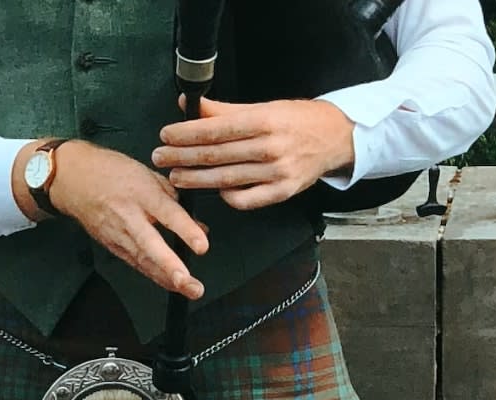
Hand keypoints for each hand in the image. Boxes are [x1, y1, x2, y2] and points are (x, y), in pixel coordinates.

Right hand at [37, 140, 208, 299]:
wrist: (72, 179)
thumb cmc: (110, 172)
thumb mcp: (147, 175)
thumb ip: (174, 200)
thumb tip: (198, 225)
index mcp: (141, 192)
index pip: (167, 214)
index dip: (186, 230)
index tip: (202, 246)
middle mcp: (129, 216)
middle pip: (151, 245)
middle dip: (170, 266)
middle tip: (188, 281)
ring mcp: (118, 234)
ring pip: (144, 261)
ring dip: (166, 278)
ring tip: (189, 289)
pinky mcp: (112, 246)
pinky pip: (136, 263)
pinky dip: (154, 274)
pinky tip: (170, 284)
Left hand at [153, 98, 355, 210]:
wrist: (334, 138)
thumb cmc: (297, 120)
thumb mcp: (263, 107)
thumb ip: (225, 110)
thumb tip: (190, 104)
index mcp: (265, 121)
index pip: (216, 129)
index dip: (187, 134)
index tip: (166, 135)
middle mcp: (271, 148)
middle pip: (216, 155)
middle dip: (183, 158)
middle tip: (160, 158)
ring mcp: (277, 173)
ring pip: (226, 180)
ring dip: (196, 180)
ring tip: (175, 177)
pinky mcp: (282, 193)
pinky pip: (245, 200)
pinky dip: (226, 196)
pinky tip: (213, 190)